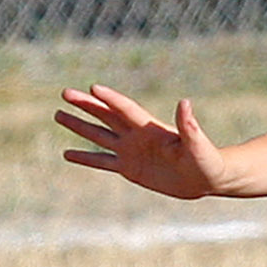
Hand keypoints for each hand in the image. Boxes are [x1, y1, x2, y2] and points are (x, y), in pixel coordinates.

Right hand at [55, 84, 229, 198]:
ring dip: (80, 126)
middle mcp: (137, 136)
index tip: (92, 88)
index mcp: (151, 128)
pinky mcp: (129, 169)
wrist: (207, 178)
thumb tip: (185, 102)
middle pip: (105, 116)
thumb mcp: (197, 144)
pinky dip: (85, 158)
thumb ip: (189, 125)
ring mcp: (131, 151)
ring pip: (99, 136)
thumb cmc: (206, 160)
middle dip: (86, 105)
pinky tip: (67, 153)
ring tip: (59, 115)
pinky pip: (102, 162)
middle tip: (65, 93)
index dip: (110, 99)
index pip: (125, 109)